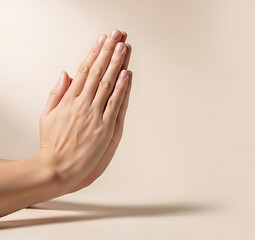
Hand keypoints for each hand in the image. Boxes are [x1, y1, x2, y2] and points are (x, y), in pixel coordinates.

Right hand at [36, 30, 131, 192]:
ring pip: (108, 85)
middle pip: (98, 72)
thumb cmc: (52, 143)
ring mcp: (94, 116)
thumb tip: (66, 74)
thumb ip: (57, 93)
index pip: (84, 70)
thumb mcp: (47, 115)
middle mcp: (82, 105)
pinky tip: (127, 74)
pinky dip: (122, 89)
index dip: (94, 53)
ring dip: (117, 64)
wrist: (56, 168)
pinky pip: (115, 105)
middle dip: (108, 52)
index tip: (101, 40)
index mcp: (69, 100)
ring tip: (124, 47)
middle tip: (116, 36)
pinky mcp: (104, 129)